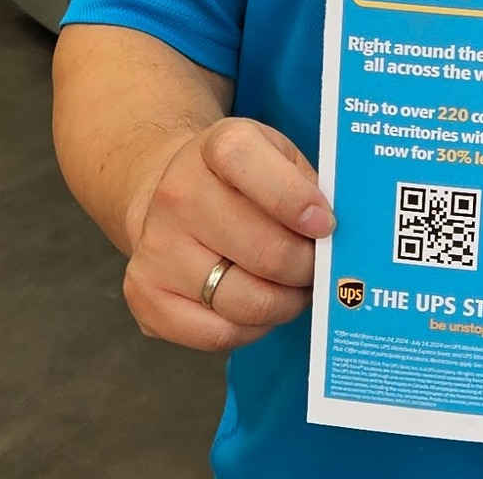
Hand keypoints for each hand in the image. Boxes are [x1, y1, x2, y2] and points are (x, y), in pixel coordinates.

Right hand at [122, 118, 334, 352]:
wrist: (169, 191)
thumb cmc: (242, 178)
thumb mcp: (277, 155)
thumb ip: (309, 184)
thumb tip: (337, 235)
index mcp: (216, 148)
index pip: (250, 167)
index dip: (295, 201)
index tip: (325, 225)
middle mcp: (177, 194)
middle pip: (263, 251)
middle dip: (306, 267)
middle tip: (320, 267)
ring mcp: (156, 248)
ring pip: (245, 301)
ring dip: (285, 303)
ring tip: (297, 289)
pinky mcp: (145, 294)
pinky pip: (217, 334)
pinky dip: (253, 328)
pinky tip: (263, 306)